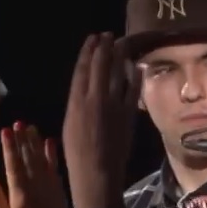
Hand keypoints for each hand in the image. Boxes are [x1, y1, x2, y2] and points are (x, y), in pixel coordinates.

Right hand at [0, 123, 73, 207]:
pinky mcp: (59, 192)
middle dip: (23, 140)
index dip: (10, 148)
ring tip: (31, 127)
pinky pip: (55, 169)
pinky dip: (52, 155)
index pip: (13, 167)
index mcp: (20, 198)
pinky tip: (50, 142)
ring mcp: (50, 190)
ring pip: (42, 161)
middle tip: (19, 122)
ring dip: (36, 143)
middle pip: (29, 160)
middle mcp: (37, 190)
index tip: (6, 131)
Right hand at [62, 33, 140, 207]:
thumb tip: (86, 90)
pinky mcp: (128, 114)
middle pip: (100, 65)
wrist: (97, 172)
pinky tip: (136, 66)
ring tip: (121, 42)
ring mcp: (113, 105)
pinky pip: (133, 89)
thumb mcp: (70, 124)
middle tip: (108, 34)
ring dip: (119, 56)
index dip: (88, 51)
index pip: (82, 69)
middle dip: (104, 47)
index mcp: (75, 101)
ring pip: (117, 73)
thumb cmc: (77, 154)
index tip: (92, 39)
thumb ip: (78, 104)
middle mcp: (94, 98)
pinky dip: (134, 76)